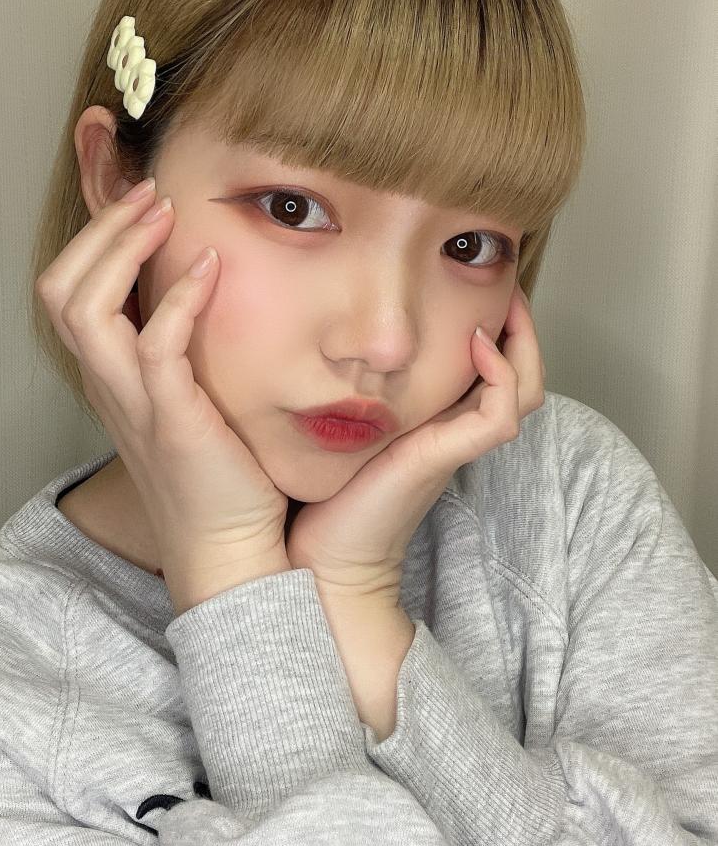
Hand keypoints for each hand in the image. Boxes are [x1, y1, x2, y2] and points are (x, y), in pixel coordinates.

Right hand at [34, 180, 290, 602]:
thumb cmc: (222, 474)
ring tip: (163, 211)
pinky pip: (154, 345)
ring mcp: (131, 401)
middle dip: (98, 229)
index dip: (93, 237)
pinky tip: (210, 266)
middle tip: (149, 193)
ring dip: (120, 248)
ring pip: (82, 307)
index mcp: (110, 377)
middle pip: (58, 288)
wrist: (231, 550)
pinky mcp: (169, 418)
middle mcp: (107, 384)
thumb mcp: (190, 398)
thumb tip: (209, 289)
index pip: (70, 290)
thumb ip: (184, 348)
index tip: (140, 198)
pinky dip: (177, 297)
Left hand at [284, 283, 545, 599]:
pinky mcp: (447, 457)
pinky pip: (500, 414)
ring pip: (525, 391)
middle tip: (506, 285)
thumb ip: (344, 393)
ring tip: (505, 304)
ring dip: (522, 343)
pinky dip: (500, 375)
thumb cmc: (321, 498)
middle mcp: (453, 432)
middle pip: (521, 377)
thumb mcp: (337, 428)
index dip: (498, 330)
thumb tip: (322, 343)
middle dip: (521, 328)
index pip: (490, 372)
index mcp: (435, 424)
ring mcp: (455, 446)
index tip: (479, 287)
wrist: (321, 559)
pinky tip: (475, 343)